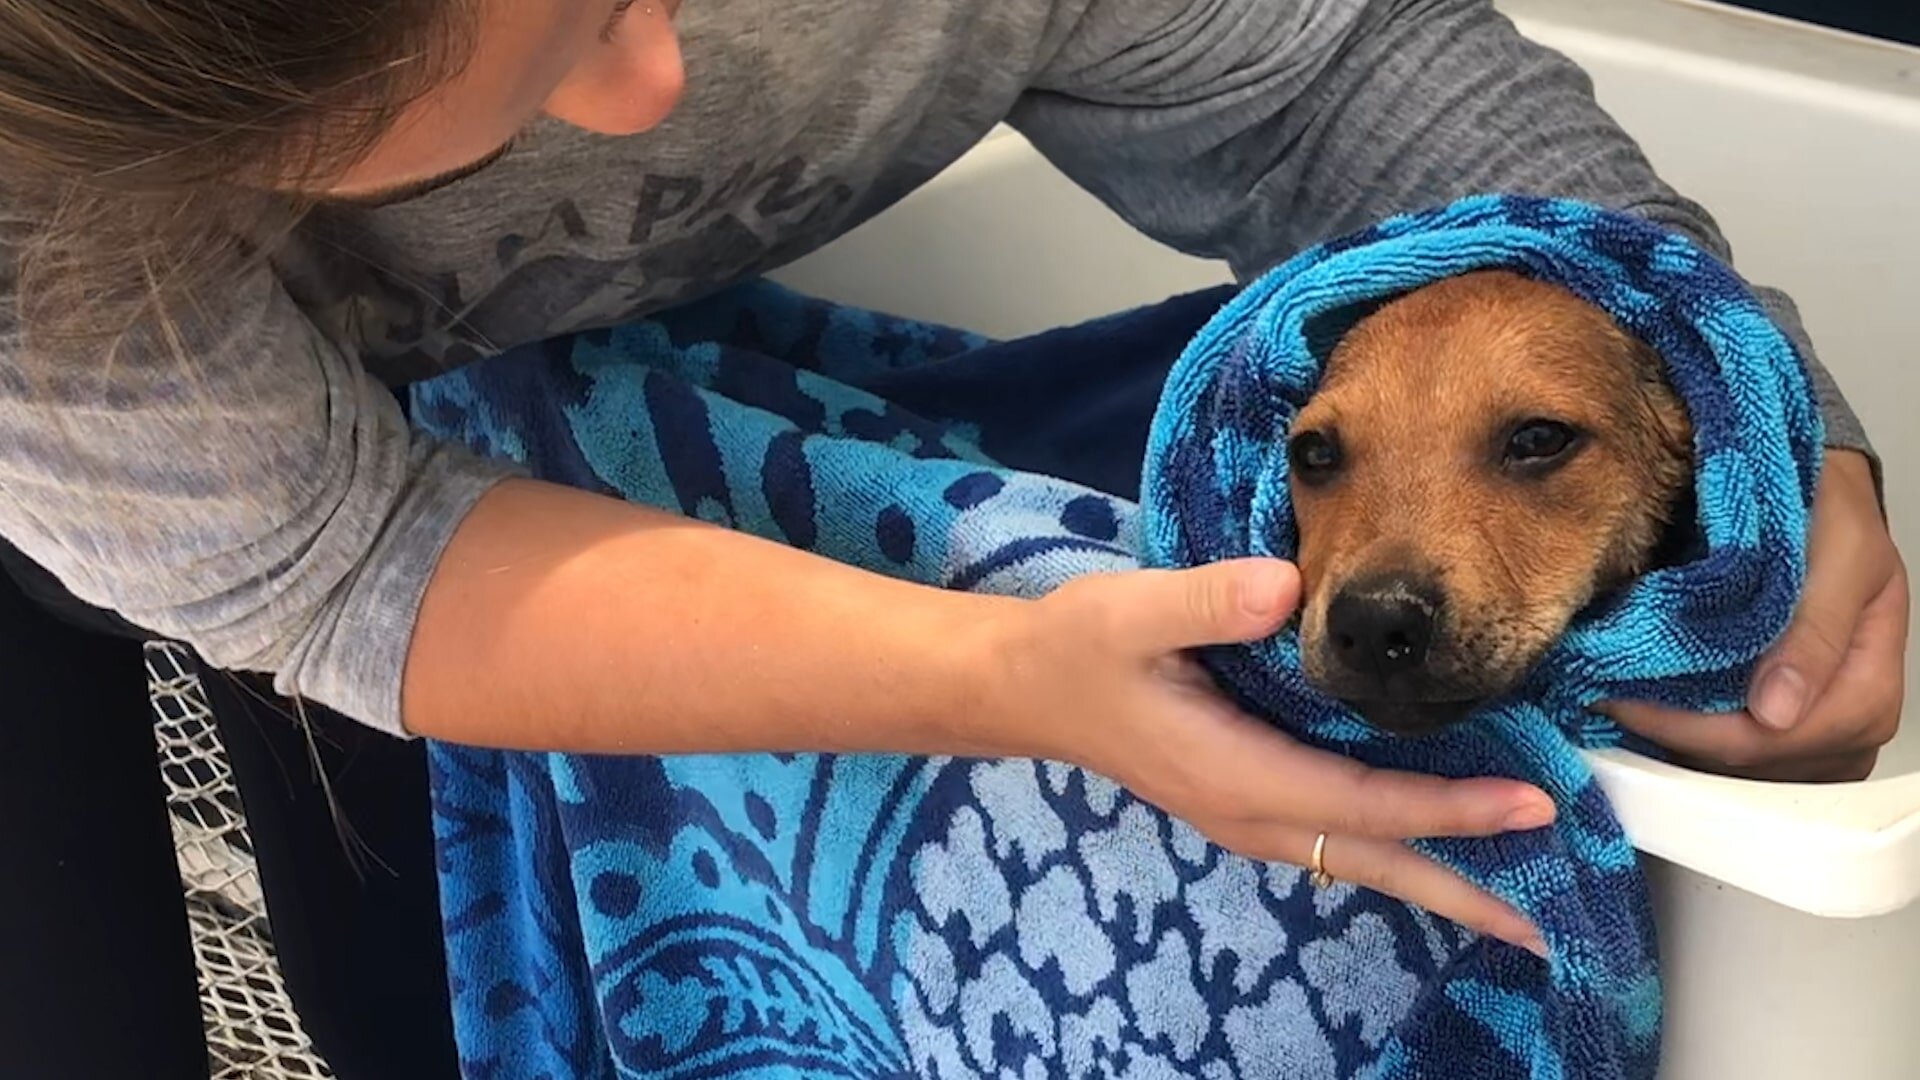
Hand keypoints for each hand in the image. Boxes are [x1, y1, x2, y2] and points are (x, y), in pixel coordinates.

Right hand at [995, 558, 1554, 955]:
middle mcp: (1247, 812)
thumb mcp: (1130, 611)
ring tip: (1513, 907)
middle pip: (1374, 860)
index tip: (1532, 806)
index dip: (1449, 806)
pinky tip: (1429, 847)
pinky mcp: (1242, 802)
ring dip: (1435, 880)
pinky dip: (1394, 849)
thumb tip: (1288, 588)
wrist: (1022, 686)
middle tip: (1549, 924)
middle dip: (1463, 890)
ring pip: (1356, 858)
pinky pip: (1335, 839)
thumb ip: (1207, 600)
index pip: (1362, 798)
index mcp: (1234, 771)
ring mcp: (1244, 816)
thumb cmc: (1076, 646)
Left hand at [1607, 450, 1907, 780]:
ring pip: (1743, 769)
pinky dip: (1682, 732)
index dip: (1706, 729)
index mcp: (1869, 678)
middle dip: (1684, 738)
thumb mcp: (1838, 549)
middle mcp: (1842, 714)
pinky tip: (1641, 704)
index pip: (1791, 737)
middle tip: (1607, 698)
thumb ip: (1814, 626)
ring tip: (1617, 700)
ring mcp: (1807, 719)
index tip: (1630, 697)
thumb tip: (1776, 713)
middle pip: (1765, 766)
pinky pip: (1730, 750)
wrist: (1811, 488)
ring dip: (1678, 742)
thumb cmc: (1829, 510)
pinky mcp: (1773, 714)